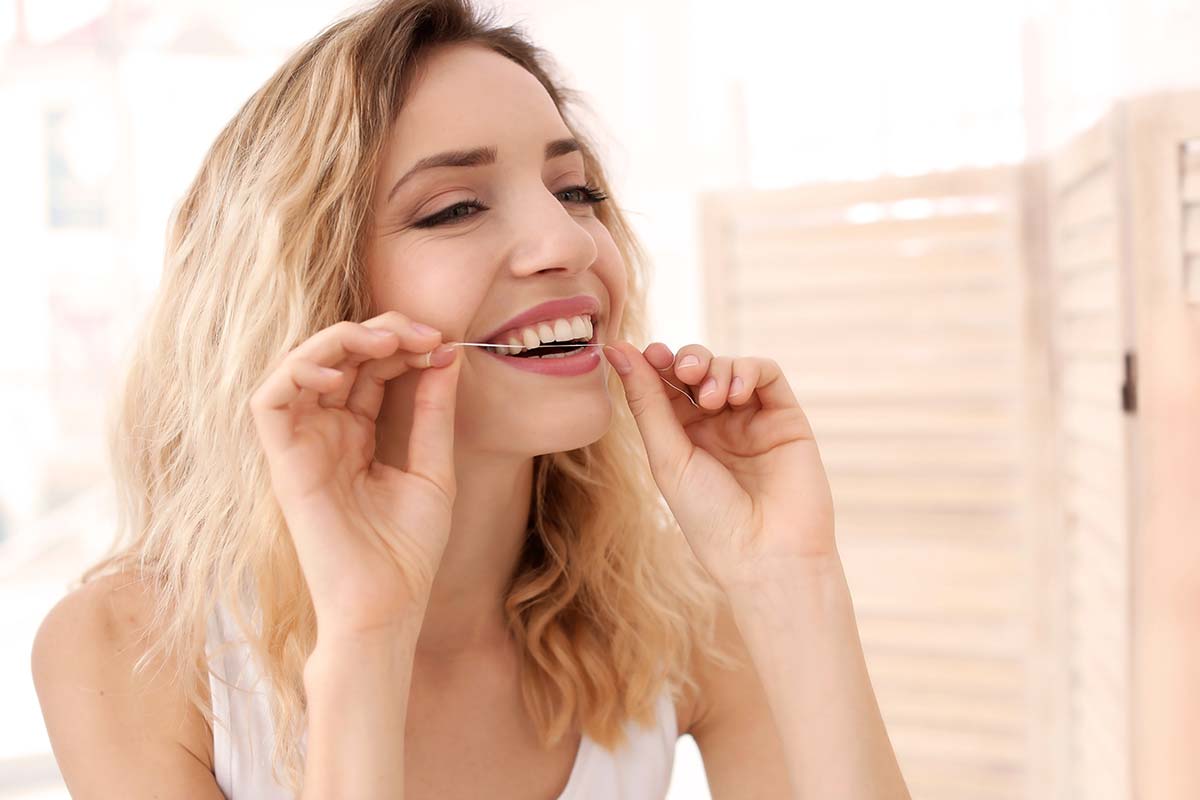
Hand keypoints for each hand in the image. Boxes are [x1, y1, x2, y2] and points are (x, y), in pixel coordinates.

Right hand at [250, 312, 460, 639]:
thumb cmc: (408, 550)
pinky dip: (297, 372)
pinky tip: (339, 372)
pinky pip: (269, 400)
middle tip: (424, 334)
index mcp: (359, 434)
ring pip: (300, 365)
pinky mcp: (282, 462)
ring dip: (339, 340)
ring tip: (385, 342)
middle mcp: (326, 433)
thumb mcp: (432, 468)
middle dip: (380, 332)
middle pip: (339, 358)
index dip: (403, 346)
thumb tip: (447, 353)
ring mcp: (302, 445)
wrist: (387, 605)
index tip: (444, 343)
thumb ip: (433, 412)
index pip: (371, 368)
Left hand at [603, 341, 834, 589]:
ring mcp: (752, 420)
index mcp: (682, 438)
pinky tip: (737, 393)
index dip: (656, 364)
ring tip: (713, 399)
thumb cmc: (711, 518)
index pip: (665, 386)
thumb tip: (616, 349)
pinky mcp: (785, 417)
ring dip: (717, 369)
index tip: (646, 353)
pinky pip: (767, 373)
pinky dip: (749, 370)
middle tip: (682, 371)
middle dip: (687, 360)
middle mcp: (717, 426)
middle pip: (697, 369)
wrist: (767, 555)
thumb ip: (647, 402)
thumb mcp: (668, 458)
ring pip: (730, 366)